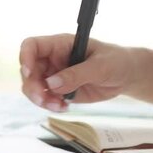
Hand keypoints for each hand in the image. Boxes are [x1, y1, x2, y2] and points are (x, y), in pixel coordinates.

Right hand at [19, 34, 135, 110]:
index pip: (32, 45)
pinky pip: (46, 99)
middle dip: (32, 86)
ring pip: (34, 87)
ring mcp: (56, 75)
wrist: (126, 76)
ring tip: (58, 106)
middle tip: (44, 99)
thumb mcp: (101, 66)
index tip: (28, 72)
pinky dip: (50, 105)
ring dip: (40, 99)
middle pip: (29, 70)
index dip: (25, 57)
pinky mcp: (61, 90)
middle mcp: (54, 59)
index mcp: (61, 44)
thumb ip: (77, 74)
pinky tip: (64, 107)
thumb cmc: (116, 61)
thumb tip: (52, 84)